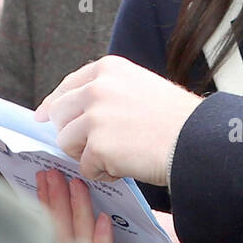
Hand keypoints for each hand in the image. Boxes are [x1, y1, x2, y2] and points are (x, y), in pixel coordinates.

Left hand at [35, 55, 201, 184]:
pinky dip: (103, 172)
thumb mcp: (140, 87)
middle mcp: (97, 88)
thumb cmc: (177, 119)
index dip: (55, 103)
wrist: (197, 139)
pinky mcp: (97, 146)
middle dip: (72, 133)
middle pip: (59, 115)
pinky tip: (126, 166)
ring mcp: (95, 117)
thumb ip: (107, 92)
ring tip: (118, 156)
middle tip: (96, 146)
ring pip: (67, 142)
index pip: (68, 86)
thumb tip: (71, 110)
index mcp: (108, 69)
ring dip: (88, 154)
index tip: (45, 116)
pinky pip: (85, 167)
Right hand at [36, 170, 193, 242]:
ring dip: (77, 216)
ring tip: (76, 187)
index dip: (49, 204)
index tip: (44, 175)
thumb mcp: (130, 221)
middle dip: (56, 205)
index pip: (61, 231)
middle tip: (52, 176)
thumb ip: (108, 207)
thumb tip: (85, 174)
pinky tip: (102, 219)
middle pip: (64, 241)